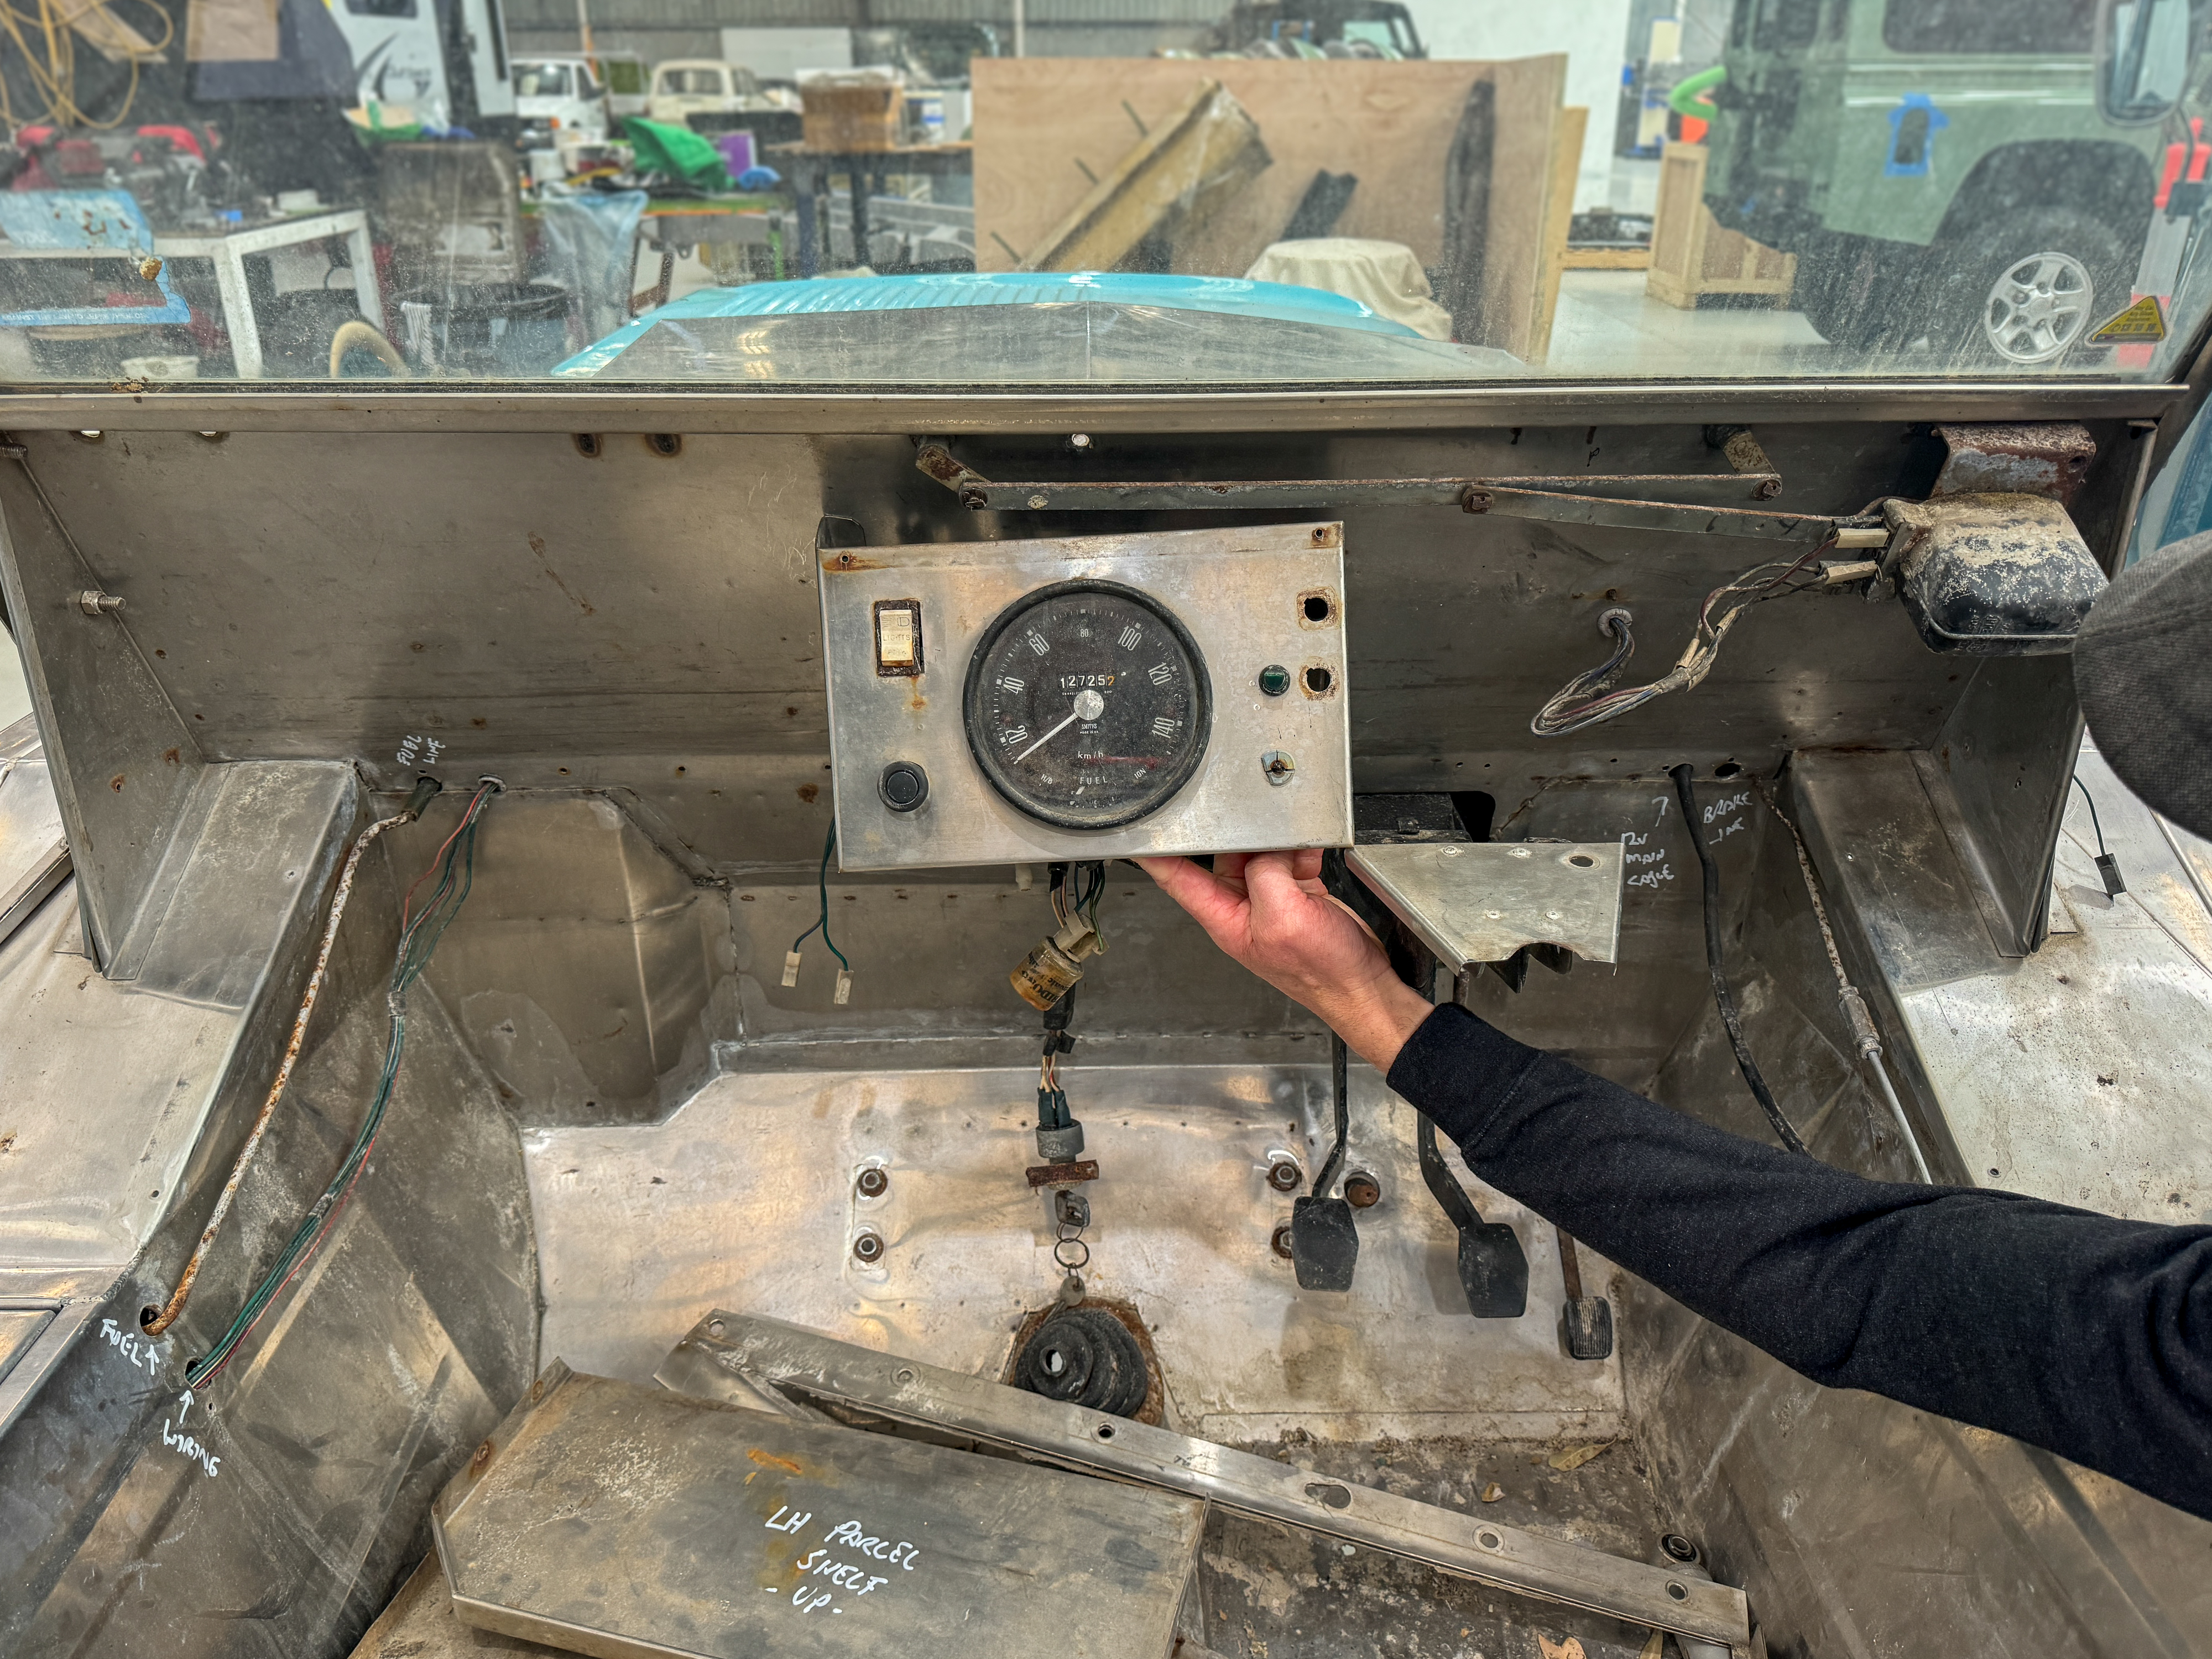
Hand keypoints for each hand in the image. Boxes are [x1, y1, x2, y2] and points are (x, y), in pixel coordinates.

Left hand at [1135, 850, 1434, 1071]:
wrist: (1363, 985)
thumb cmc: (1322, 972)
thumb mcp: (1283, 917)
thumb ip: (1265, 874)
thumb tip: (1267, 851)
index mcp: (1224, 918)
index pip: (1177, 878)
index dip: (1156, 852)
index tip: (1141, 827)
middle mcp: (1242, 909)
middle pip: (1225, 856)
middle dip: (1246, 838)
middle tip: (1264, 827)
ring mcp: (1269, 902)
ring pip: (1261, 855)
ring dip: (1281, 846)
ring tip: (1298, 850)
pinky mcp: (1296, 896)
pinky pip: (1289, 862)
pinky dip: (1301, 853)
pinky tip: (1311, 856)